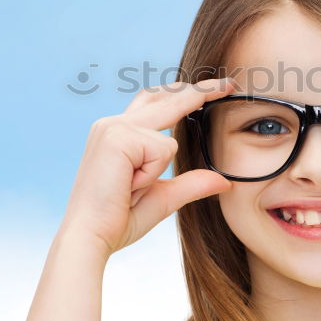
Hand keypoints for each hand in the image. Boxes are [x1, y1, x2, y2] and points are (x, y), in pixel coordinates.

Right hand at [60, 77, 235, 260]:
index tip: (214, 87)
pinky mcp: (117, 137)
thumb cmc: (118, 220)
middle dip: (201, 91)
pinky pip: (161, 150)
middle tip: (230, 84)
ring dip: (155, 171)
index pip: (155, 101)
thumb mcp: (162, 198)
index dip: (184, 93)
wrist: (90, 237)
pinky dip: (151, 174)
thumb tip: (225, 182)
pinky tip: (128, 187)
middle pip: (165, 98)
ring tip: (129, 190)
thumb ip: (191, 184)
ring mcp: (113, 127)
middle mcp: (113, 124)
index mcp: (118, 134)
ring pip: (167, 139)